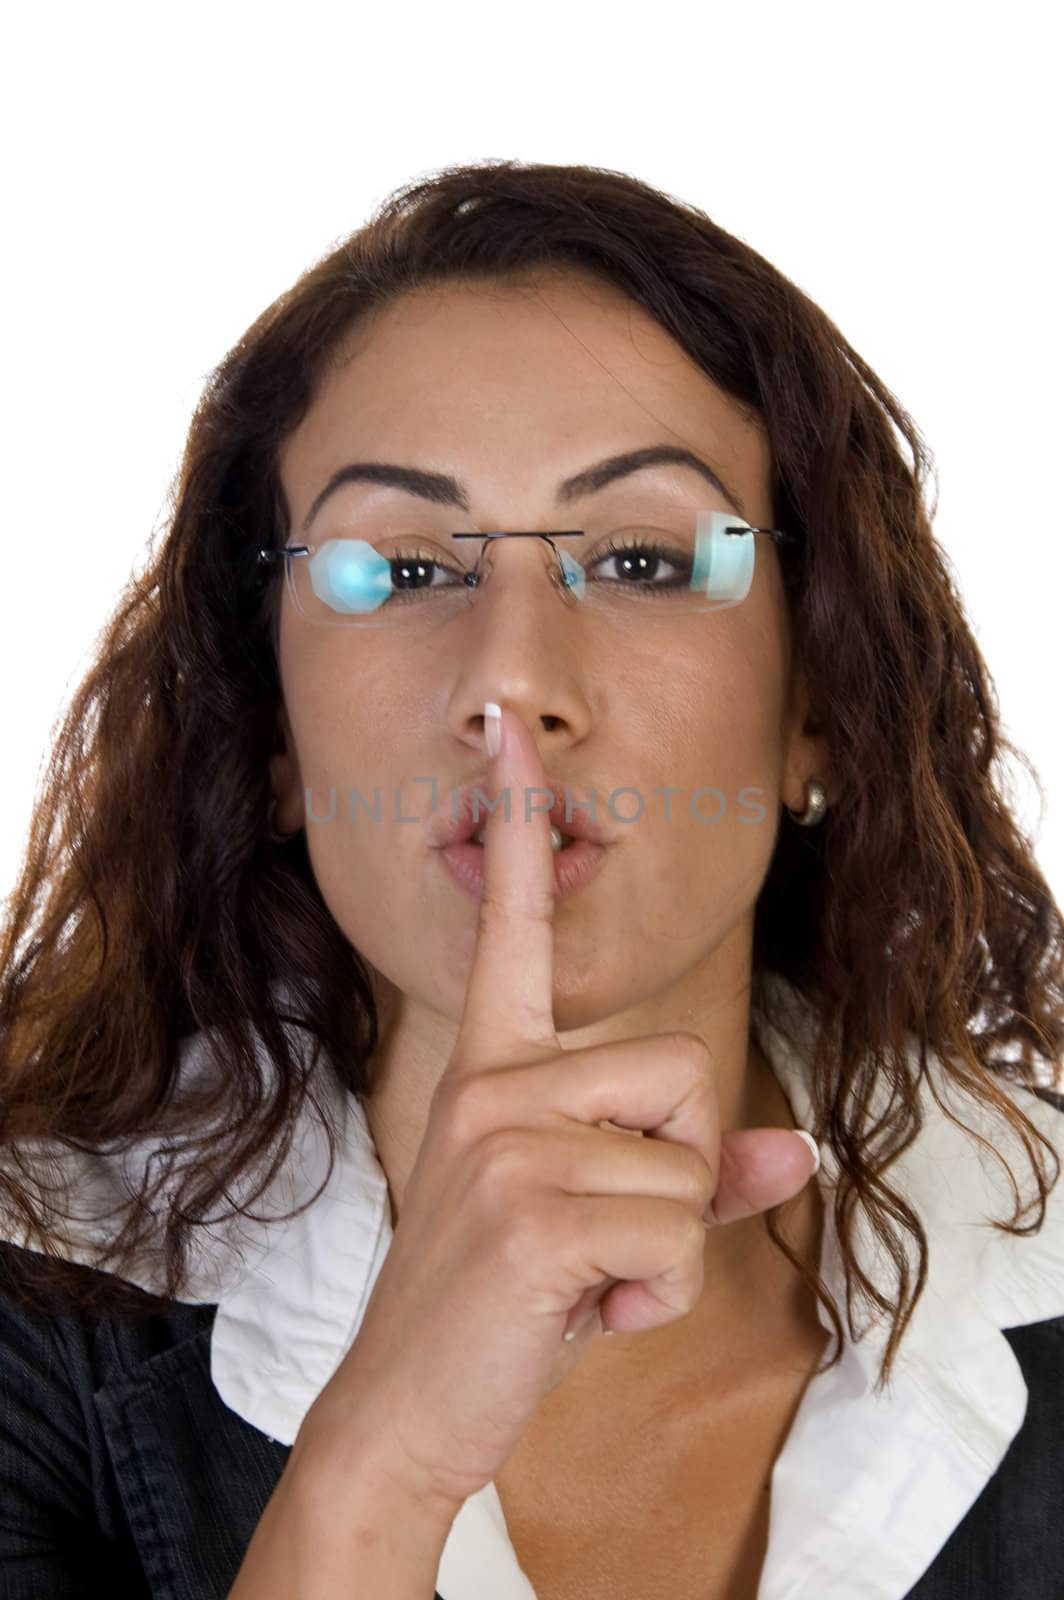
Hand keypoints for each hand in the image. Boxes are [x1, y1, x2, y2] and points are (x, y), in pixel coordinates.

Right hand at [303, 706, 818, 1517]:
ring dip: (666, 1247)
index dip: (515, 822)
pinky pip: (678, 1231)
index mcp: (497, 1062)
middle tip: (596, 1233)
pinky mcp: (530, 1208)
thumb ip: (695, 1176)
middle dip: (676, 1173)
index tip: (507, 731)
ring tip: (584, 1275)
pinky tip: (585, 1309)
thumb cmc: (505, 1302)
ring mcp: (504, 1138)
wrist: (409, 1407)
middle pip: (687, 1070)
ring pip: (689, 1163)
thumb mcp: (597, 1221)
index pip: (509, 922)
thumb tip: (800, 1153)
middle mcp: (494, 1078)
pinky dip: (658, 1295)